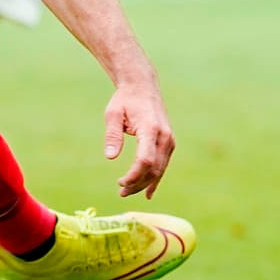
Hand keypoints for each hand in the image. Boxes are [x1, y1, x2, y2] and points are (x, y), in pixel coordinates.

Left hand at [103, 79, 173, 197]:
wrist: (143, 87)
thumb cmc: (125, 100)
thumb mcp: (113, 113)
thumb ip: (112, 135)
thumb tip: (110, 156)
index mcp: (150, 128)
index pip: (146, 159)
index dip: (134, 175)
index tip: (120, 183)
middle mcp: (164, 136)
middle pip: (154, 168)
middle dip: (138, 183)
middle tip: (120, 191)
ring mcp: (169, 140)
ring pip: (159, 170)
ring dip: (144, 184)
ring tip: (126, 192)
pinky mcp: (169, 143)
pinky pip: (163, 165)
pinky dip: (155, 179)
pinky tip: (147, 192)